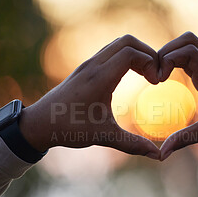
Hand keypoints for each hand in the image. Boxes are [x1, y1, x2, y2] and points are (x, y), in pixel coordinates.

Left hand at [19, 35, 160, 159]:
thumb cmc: (69, 128)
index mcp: (99, 77)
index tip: (156, 82)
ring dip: (137, 54)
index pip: (131, 52)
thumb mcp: (104, 137)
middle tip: (155, 75)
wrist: (39, 123)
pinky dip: (126, 56)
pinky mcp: (86, 67)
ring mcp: (89, 64)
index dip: (150, 62)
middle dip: (148, 53)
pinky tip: (131, 76)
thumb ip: (132, 144)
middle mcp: (94, 65)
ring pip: (119, 43)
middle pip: (127, 41)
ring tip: (146, 75)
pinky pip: (111, 51)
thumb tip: (158, 156)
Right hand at [158, 32, 197, 174]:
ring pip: (190, 44)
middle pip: (189, 40)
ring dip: (171, 53)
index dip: (169, 58)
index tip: (158, 79)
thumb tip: (161, 153)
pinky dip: (177, 60)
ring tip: (159, 74)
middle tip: (155, 73)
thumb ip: (184, 139)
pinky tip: (168, 76)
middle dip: (167, 50)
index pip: (190, 51)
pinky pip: (192, 56)